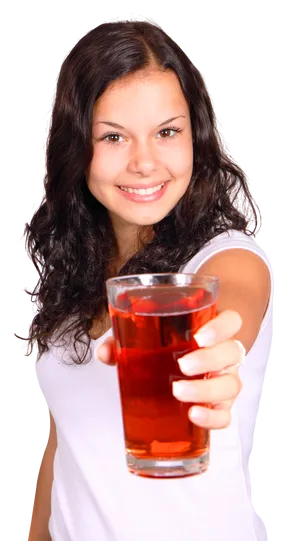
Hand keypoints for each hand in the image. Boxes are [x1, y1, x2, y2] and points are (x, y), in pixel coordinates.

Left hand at [96, 309, 244, 429]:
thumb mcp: (150, 334)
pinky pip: (225, 413)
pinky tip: (193, 416)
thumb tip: (105, 353)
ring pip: (231, 384)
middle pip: (232, 353)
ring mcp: (224, 378)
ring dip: (206, 390)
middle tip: (182, 366)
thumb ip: (126, 338)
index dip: (221, 328)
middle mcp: (224, 353)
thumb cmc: (170, 343)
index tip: (199, 337)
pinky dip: (212, 417)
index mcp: (212, 330)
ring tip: (179, 392)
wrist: (188, 359)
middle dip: (209, 361)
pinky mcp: (219, 403)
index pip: (231, 321)